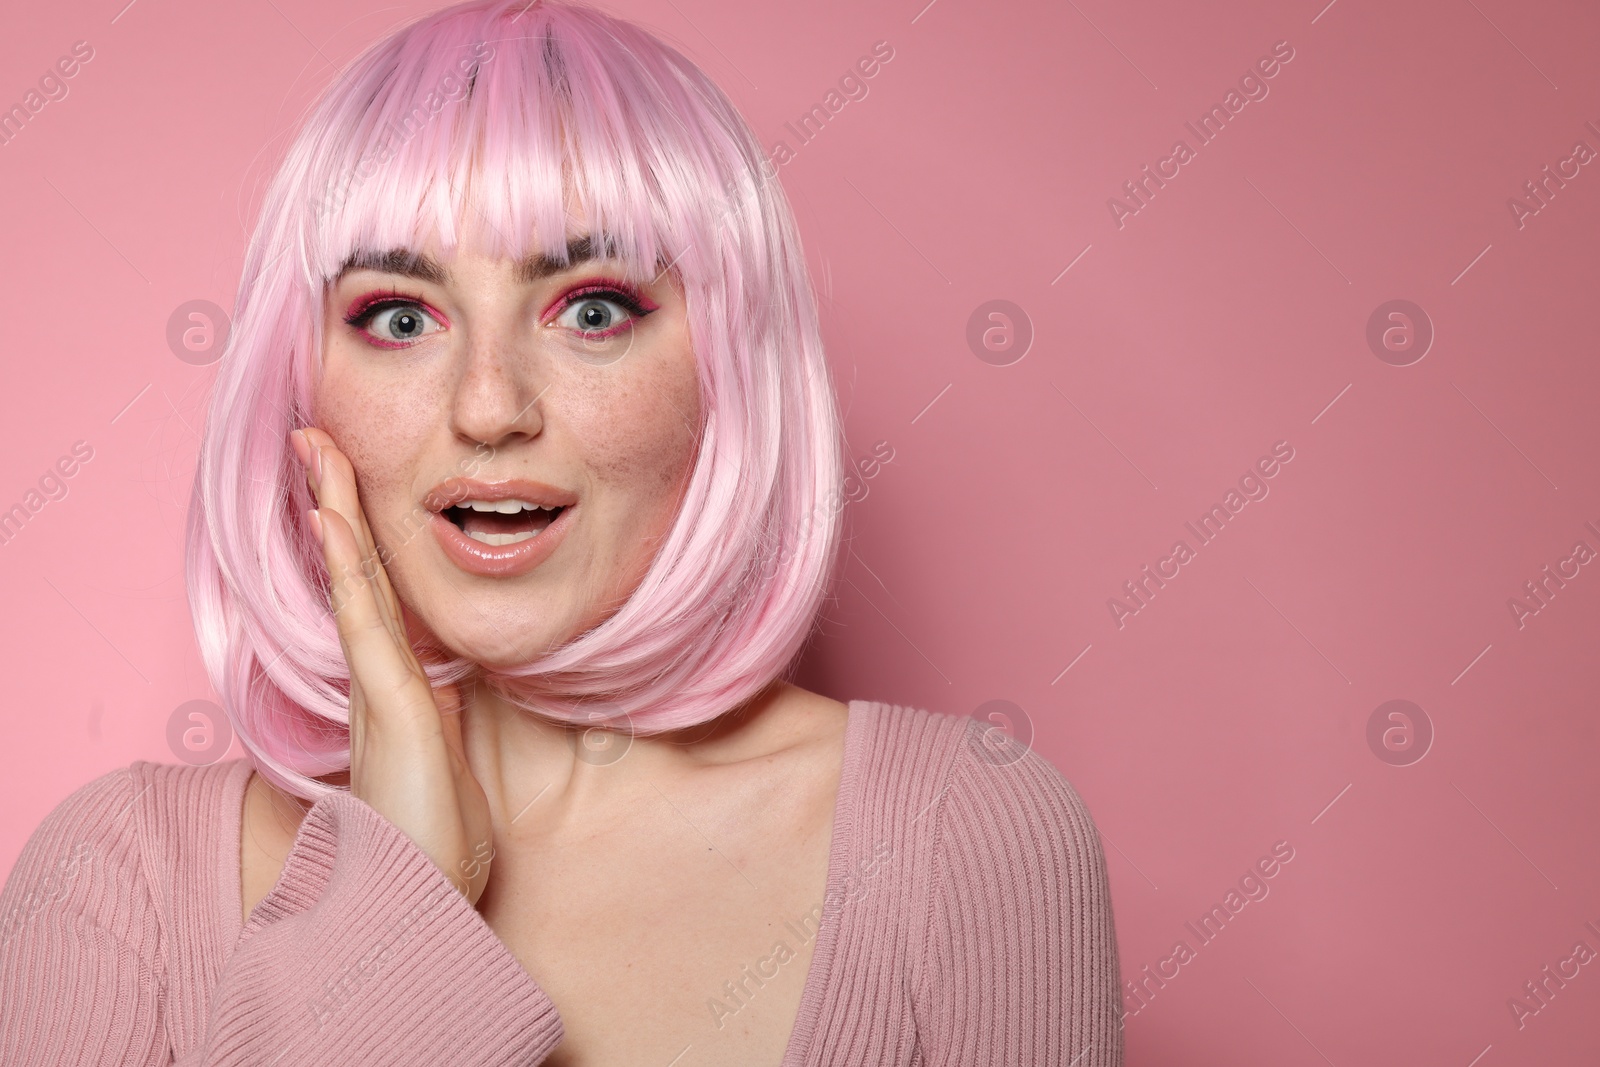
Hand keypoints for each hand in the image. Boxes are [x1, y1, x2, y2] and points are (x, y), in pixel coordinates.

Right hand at [290, 427, 495, 905]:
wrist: (420, 896)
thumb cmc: (437, 835)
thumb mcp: (449, 757)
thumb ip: (441, 717)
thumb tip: (453, 683)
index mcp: (396, 683)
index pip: (374, 590)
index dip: (357, 534)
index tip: (343, 480)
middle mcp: (377, 676)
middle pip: (353, 572)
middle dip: (334, 502)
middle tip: (312, 438)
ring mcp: (378, 687)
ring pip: (353, 582)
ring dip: (336, 513)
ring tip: (316, 452)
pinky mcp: (391, 703)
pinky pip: (367, 619)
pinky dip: (350, 566)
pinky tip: (335, 519)